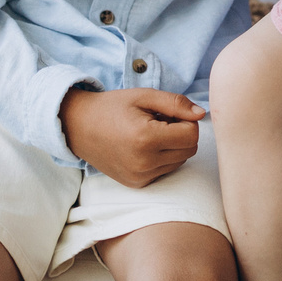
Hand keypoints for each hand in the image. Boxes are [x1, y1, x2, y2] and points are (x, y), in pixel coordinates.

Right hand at [60, 87, 204, 187]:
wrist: (79, 127)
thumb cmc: (113, 107)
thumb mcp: (144, 96)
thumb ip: (176, 103)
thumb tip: (202, 114)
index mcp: (146, 139)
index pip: (192, 134)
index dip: (186, 120)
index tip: (169, 113)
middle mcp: (144, 163)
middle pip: (189, 149)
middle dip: (182, 133)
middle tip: (161, 121)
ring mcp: (140, 177)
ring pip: (180, 161)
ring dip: (174, 146)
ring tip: (151, 133)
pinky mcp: (137, 184)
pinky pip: (166, 171)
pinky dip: (163, 158)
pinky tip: (144, 146)